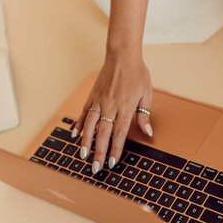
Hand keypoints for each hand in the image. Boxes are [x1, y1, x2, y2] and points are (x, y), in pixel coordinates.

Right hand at [73, 52, 153, 173]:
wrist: (122, 55)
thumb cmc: (137, 74)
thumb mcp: (147, 94)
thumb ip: (144, 115)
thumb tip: (147, 133)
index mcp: (125, 107)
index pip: (120, 133)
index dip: (116, 150)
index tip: (112, 163)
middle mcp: (110, 105)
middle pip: (103, 133)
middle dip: (99, 152)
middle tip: (96, 168)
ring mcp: (99, 100)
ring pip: (90, 124)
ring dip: (85, 141)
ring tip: (82, 154)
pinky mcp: (92, 95)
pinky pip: (84, 112)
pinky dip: (79, 124)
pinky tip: (74, 134)